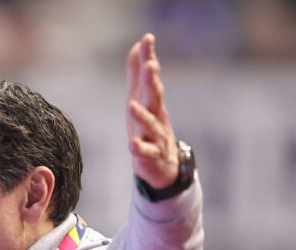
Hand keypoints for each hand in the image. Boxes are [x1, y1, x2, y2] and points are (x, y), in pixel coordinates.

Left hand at [125, 34, 177, 188]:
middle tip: (150, 66)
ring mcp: (156, 136)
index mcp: (152, 101)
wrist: (163, 165)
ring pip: (150, 125)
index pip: (150, 77)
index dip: (149, 58)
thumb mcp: (141, 98)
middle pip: (155, 97)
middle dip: (152, 81)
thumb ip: (137, 73)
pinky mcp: (151, 156)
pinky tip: (133, 144)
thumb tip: (137, 46)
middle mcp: (156, 116)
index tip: (147, 38)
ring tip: (132, 106)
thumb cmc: (149, 127)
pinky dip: (140, 148)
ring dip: (142, 115)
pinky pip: (146, 152)